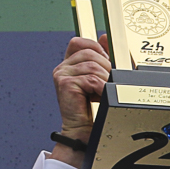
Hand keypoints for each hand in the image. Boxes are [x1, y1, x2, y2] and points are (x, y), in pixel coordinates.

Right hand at [51, 34, 111, 164]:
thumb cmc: (93, 109)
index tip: (107, 61)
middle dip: (106, 67)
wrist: (83, 132)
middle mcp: (63, 67)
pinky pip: (91, 78)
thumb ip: (104, 58)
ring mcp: (62, 74)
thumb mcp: (101, 79)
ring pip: (93, 65)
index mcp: (70, 64)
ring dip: (105, 79)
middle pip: (91, 53)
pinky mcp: (64, 83)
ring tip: (103, 92)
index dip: (96, 48)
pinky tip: (101, 96)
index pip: (80, 42)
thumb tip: (103, 36)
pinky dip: (101, 88)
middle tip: (108, 84)